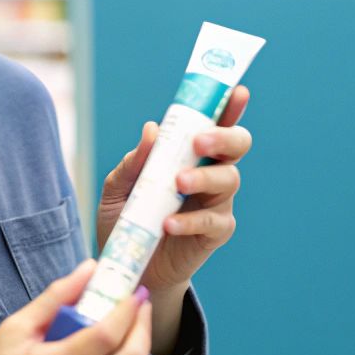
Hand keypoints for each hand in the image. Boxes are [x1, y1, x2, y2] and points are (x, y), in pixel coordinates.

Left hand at [95, 85, 251, 292]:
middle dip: (223, 137)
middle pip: (236, 146)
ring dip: (204, 177)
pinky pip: (213, 221)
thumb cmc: (126, 218)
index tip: (237, 91)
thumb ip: (133, 162)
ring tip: (178, 183)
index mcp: (189, 154)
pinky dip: (191, 220)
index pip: (215, 124)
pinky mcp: (214, 233)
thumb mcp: (117, 187)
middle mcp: (210, 172)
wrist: (127, 264)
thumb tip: (152, 130)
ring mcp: (216, 202)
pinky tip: (169, 223)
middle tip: (198, 142)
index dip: (229, 106)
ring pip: (228, 179)